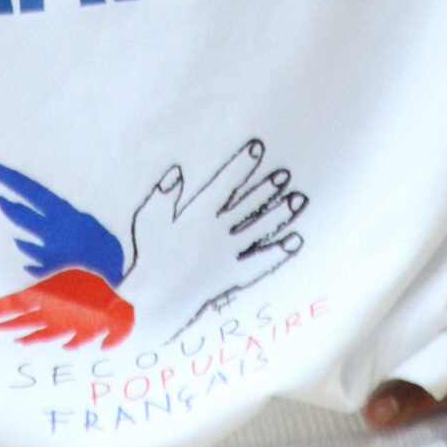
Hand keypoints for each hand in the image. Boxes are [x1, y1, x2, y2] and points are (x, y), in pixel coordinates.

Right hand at [125, 138, 306, 340]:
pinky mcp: (234, 274)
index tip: (258, 148)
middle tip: (286, 174)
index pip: (225, 183)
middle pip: (248, 204)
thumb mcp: (147, 220)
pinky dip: (279, 252)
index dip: (242, 164)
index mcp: (198, 214)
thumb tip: (178, 172)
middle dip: (268, 187)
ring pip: (260, 229)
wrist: (156, 299)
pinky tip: (295, 241)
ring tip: (299, 200)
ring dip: (280, 214)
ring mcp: (229, 254)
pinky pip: (261, 261)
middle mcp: (218, 231)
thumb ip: (163, 195)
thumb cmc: (149, 256)